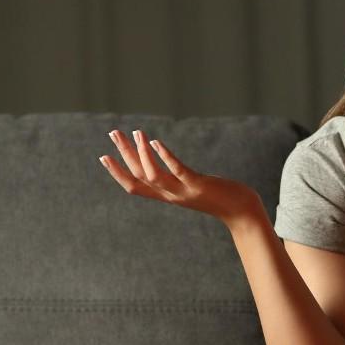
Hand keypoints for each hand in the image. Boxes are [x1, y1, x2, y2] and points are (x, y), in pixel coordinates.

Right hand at [99, 128, 257, 224]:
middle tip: (113, 132)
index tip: (103, 156)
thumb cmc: (220, 197)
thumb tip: (169, 165)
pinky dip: (164, 157)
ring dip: (142, 153)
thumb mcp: (193, 188)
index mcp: (167, 196)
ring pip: (153, 175)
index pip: (134, 186)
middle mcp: (171, 195)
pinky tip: (156, 142)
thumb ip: (178, 180)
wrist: (242, 211)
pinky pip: (177, 171)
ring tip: (135, 132)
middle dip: (124, 154)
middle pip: (139, 176)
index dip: (117, 173)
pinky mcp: (199, 185)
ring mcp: (184, 191)